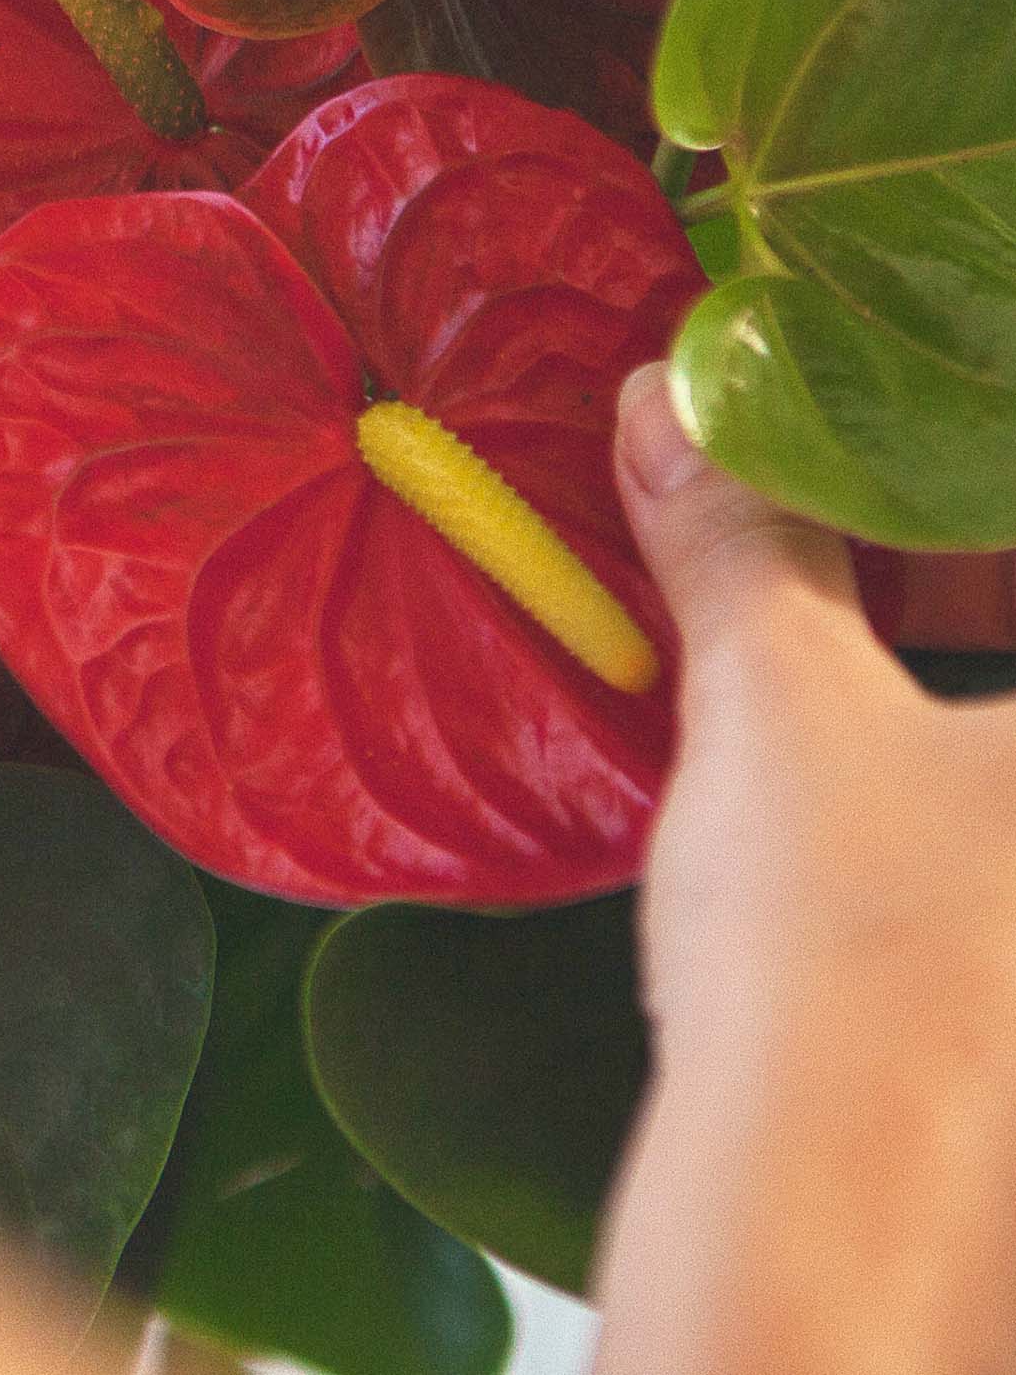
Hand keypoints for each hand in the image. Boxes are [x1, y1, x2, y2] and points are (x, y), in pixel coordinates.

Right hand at [593, 364, 1015, 1373]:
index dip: (973, 459)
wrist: (840, 1252)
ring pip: (1006, 745)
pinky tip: (848, 775)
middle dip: (960, 572)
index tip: (921, 437)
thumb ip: (741, 540)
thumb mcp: (778, 708)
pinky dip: (954, 778)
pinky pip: (995, 845)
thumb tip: (668, 398)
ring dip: (953, 671)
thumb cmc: (850, 960)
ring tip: (825, 631)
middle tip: (852, 530)